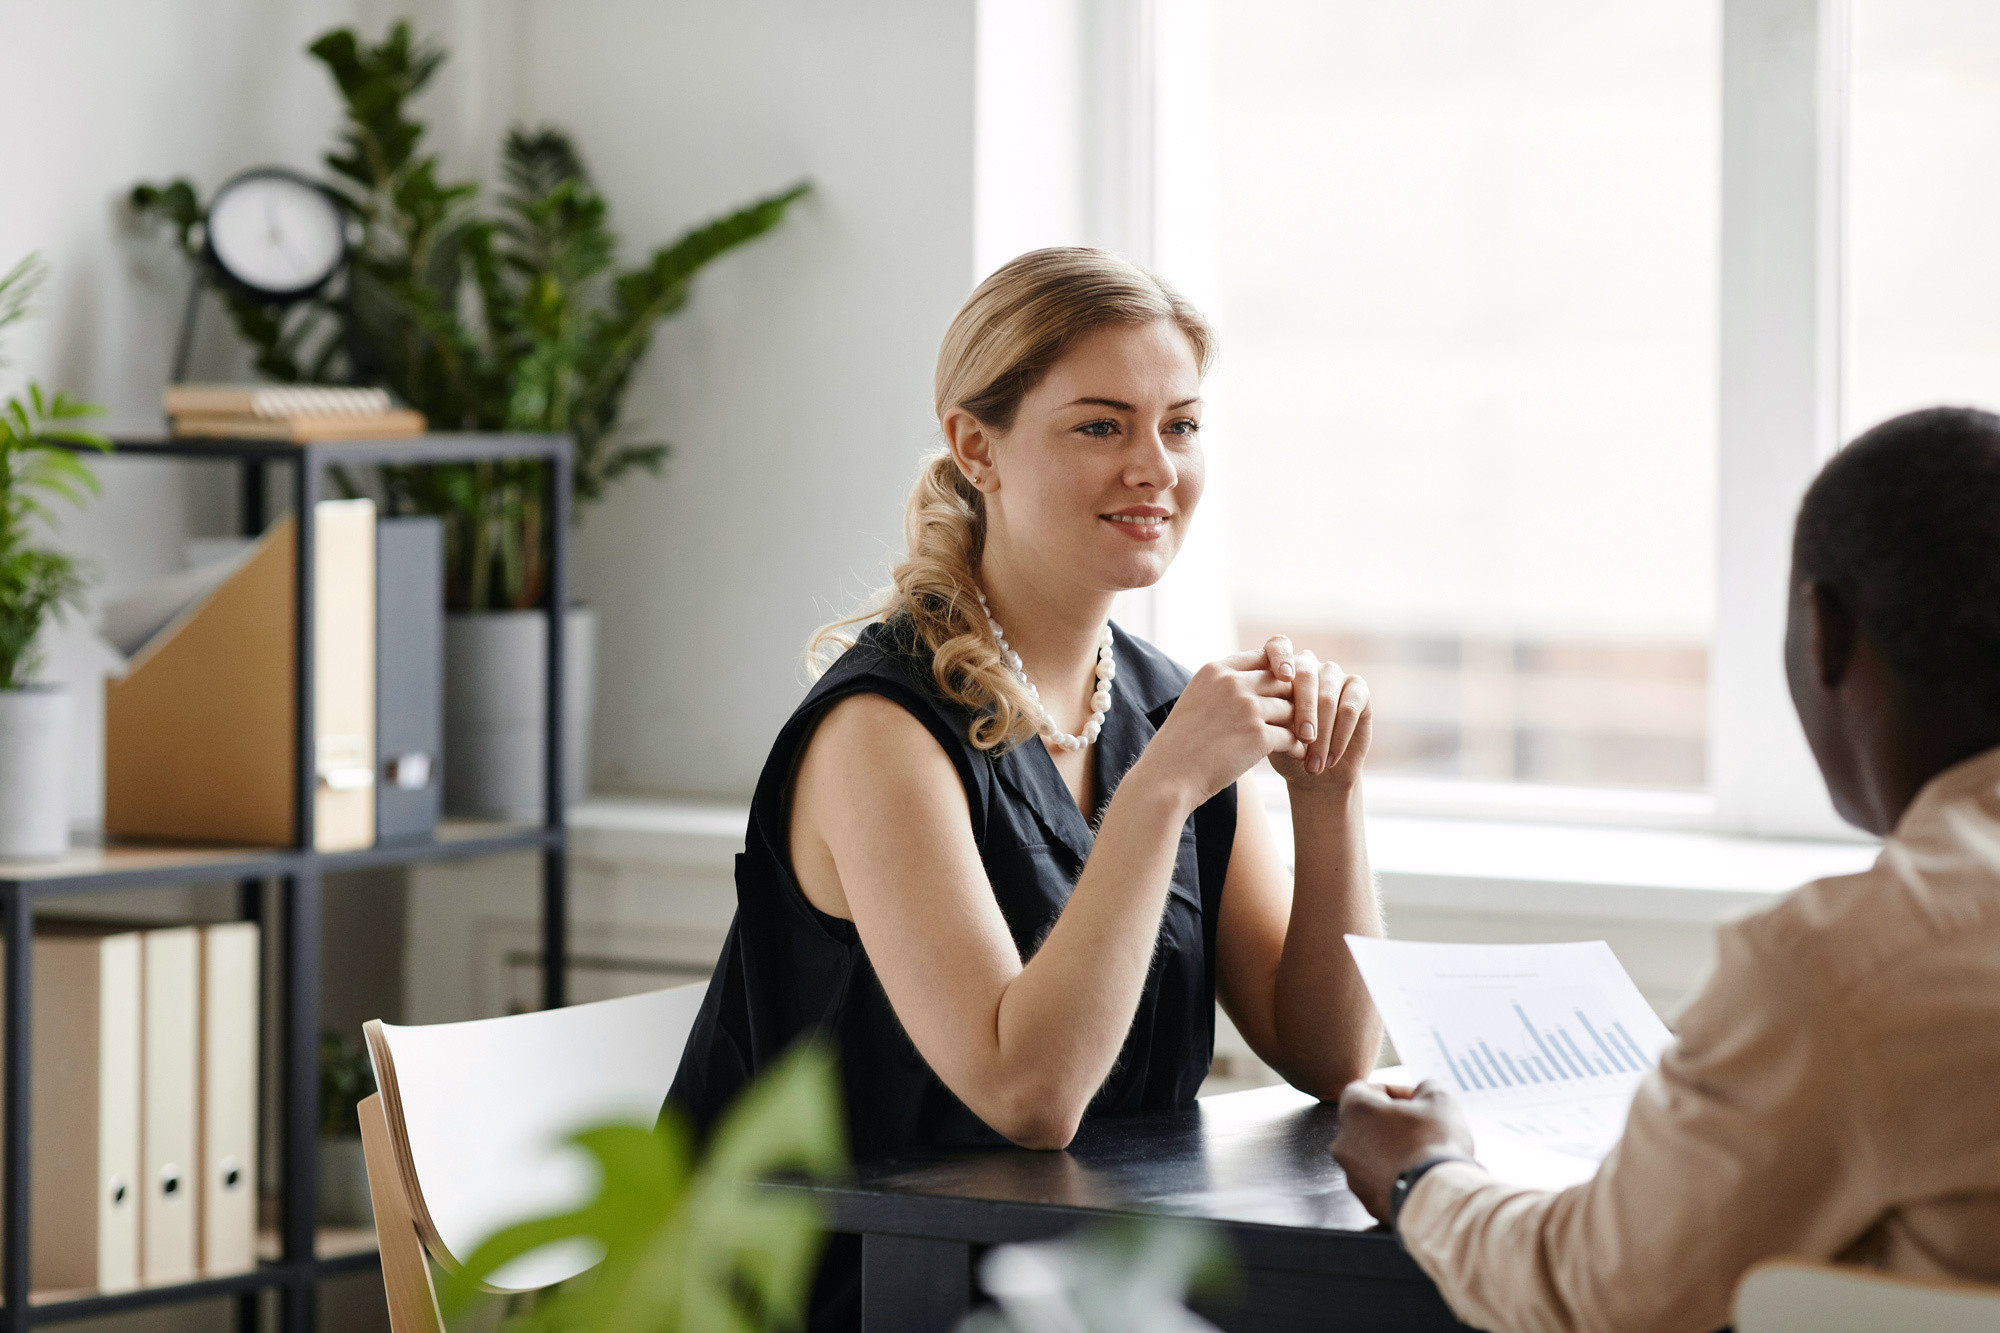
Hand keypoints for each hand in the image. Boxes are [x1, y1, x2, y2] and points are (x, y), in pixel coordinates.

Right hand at [1134, 648, 1306, 811]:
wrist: (1168, 777)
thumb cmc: (1183, 744)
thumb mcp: (1197, 699)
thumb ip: (1225, 686)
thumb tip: (1265, 680)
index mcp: (1216, 670)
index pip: (1265, 656)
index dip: (1280, 673)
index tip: (1284, 692)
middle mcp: (1232, 683)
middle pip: (1282, 681)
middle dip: (1294, 700)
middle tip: (1300, 718)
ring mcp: (1246, 707)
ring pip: (1291, 709)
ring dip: (1299, 725)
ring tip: (1303, 739)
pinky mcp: (1257, 735)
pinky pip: (1292, 736)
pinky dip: (1297, 746)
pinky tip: (1298, 755)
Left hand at [1257, 636, 1371, 791]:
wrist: (1314, 774)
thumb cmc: (1285, 751)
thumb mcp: (1271, 735)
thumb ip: (1269, 715)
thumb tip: (1268, 709)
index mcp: (1281, 667)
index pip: (1278, 646)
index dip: (1279, 657)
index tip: (1281, 676)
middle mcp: (1309, 665)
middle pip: (1305, 676)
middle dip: (1303, 712)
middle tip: (1303, 740)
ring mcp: (1334, 674)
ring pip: (1327, 697)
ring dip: (1322, 733)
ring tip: (1314, 764)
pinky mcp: (1358, 689)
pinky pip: (1349, 708)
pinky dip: (1339, 736)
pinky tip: (1331, 758)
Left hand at [1330, 1079, 1474, 1222]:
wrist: (1439, 1198)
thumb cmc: (1435, 1143)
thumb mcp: (1438, 1099)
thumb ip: (1424, 1088)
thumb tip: (1422, 1094)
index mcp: (1354, 1112)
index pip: (1362, 1090)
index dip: (1391, 1091)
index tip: (1413, 1101)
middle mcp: (1344, 1143)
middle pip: (1364, 1124)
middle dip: (1390, 1122)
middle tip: (1420, 1126)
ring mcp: (1352, 1176)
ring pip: (1370, 1155)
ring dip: (1391, 1151)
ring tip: (1421, 1154)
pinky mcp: (1366, 1201)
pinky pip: (1377, 1182)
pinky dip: (1393, 1177)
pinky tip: (1417, 1177)